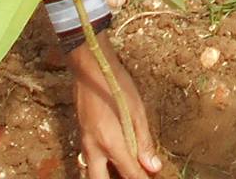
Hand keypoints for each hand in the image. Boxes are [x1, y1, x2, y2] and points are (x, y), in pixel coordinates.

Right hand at [70, 37, 162, 176]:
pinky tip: (114, 157)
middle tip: (136, 176)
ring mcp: (85, 143)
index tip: (152, 177)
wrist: (90, 68)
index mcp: (110, 142)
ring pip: (92, 173)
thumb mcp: (137, 111)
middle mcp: (93, 148)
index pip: (129, 173)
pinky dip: (101, 165)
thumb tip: (153, 166)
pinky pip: (89, 160)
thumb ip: (143, 141)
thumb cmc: (116, 85)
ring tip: (125, 167)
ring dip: (108, 176)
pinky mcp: (82, 136)